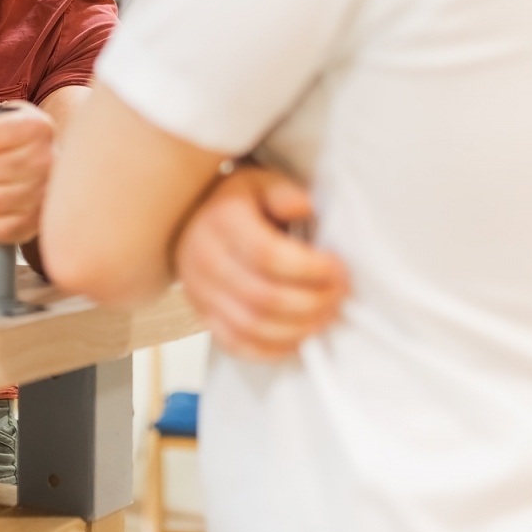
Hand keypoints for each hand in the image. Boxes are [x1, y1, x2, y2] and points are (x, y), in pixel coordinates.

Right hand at [174, 166, 348, 360]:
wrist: (191, 221)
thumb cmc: (237, 203)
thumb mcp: (260, 182)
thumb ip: (284, 192)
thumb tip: (305, 206)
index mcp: (222, 222)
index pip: (268, 256)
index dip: (311, 268)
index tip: (339, 268)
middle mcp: (205, 259)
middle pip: (265, 297)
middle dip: (314, 301)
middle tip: (340, 294)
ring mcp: (199, 292)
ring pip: (254, 326)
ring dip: (300, 328)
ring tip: (326, 314)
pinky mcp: (202, 315)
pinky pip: (237, 345)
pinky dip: (273, 349)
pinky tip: (299, 336)